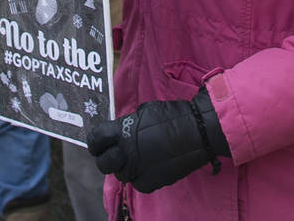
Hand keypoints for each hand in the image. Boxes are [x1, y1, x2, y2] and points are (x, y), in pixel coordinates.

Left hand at [86, 89, 228, 192]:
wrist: (198, 132)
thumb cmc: (174, 116)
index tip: (100, 143)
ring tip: (140, 157)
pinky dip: (142, 176)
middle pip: (103, 163)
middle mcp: (125, 153)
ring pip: (121, 175)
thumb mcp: (146, 110)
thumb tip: (121, 130)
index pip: (95, 140)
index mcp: (121, 132)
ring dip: (127, 167)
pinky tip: (152, 165)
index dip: (96, 142)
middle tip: (117, 154)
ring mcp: (137, 170)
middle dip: (107, 158)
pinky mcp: (149, 183)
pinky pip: (138, 182)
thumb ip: (128, 123)